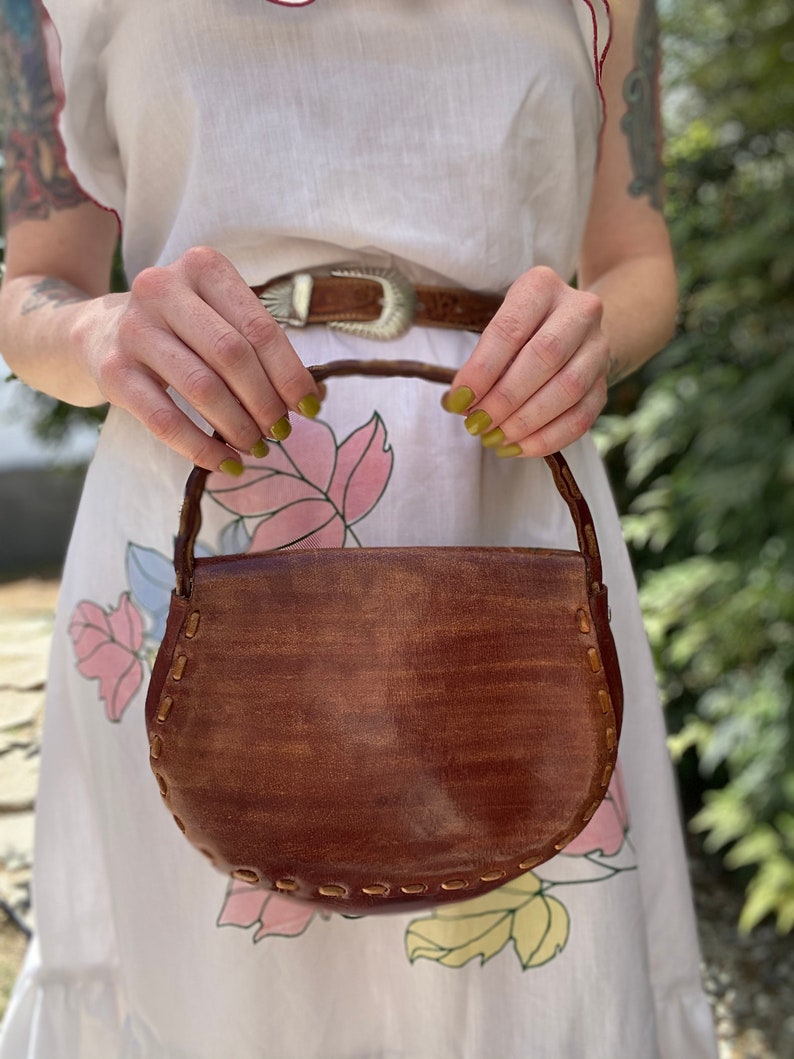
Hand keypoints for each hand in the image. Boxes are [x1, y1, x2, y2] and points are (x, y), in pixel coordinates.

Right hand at [78, 246, 321, 472]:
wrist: (98, 331)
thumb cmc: (180, 328)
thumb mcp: (218, 319)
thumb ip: (263, 349)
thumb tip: (315, 397)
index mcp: (202, 267)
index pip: (260, 328)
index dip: (291, 374)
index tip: (310, 408)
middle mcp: (162, 288)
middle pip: (232, 356)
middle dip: (265, 402)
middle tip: (280, 432)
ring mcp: (133, 329)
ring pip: (202, 388)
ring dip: (239, 427)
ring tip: (257, 447)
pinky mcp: (113, 371)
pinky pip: (165, 420)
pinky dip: (201, 449)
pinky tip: (225, 463)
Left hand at [443, 266, 609, 455]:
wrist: (575, 328)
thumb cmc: (522, 330)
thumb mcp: (499, 327)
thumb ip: (481, 361)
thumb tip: (458, 403)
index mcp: (543, 286)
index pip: (511, 328)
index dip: (482, 369)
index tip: (459, 400)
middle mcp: (579, 310)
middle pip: (544, 357)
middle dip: (505, 398)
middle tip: (477, 424)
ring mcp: (598, 347)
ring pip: (568, 389)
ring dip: (526, 421)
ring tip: (494, 438)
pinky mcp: (605, 383)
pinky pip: (582, 417)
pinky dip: (548, 438)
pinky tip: (519, 448)